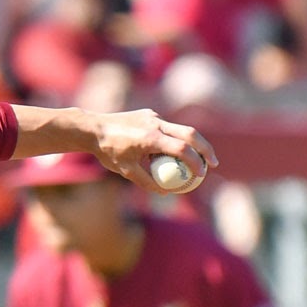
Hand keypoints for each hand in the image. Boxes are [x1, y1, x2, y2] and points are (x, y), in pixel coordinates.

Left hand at [91, 108, 217, 193]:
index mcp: (151, 138)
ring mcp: (153, 117)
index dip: (196, 162)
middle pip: (190, 134)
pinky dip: (174, 138)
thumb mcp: (126, 171)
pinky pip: (167, 127)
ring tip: (197, 159)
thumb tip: (166, 192)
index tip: (202, 174)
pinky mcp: (149, 114)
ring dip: (192, 143)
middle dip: (206, 149)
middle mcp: (155, 124)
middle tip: (213, 164)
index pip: (182, 149)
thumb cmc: (107, 152)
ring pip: (180, 129)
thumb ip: (147, 182)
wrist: (92, 128)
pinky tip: (168, 151)